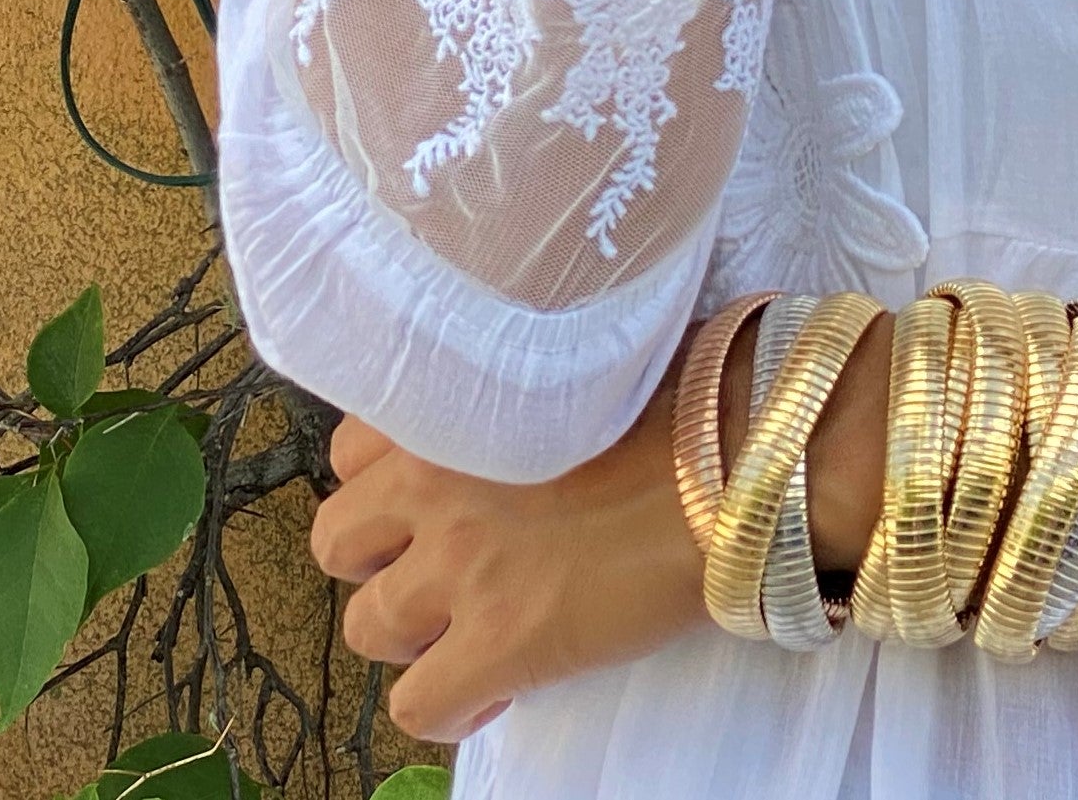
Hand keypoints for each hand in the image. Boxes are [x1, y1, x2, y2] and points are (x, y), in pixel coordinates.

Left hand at [311, 377, 704, 742]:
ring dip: (415, 634)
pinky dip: (449, 708)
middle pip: (339, 542)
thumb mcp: (586, 368)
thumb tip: (531, 406)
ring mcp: (460, 567)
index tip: (438, 500)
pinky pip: (417, 709)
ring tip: (474, 628)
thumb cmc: (689, 397)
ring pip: (366, 629)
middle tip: (446, 565)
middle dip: (385, 559)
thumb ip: (526, 388)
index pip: (351, 452)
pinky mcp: (499, 643)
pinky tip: (497, 688)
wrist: (739, 464)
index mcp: (455, 405)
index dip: (390, 484)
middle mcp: (434, 483)